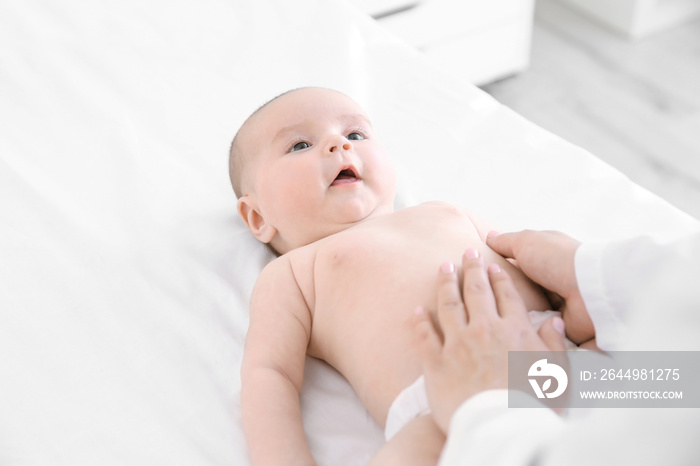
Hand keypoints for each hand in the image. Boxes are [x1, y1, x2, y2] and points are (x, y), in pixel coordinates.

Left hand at [413, 248, 567, 433]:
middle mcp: (485, 330)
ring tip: (442, 267)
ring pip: (449, 304)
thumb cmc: (534, 406)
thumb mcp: (557, 374)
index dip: (499, 277)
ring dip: (445, 283)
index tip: (493, 264)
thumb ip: (554, 344)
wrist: (501, 428)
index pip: (506, 295)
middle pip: (477, 291)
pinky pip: (425, 336)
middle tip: (467, 252)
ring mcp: (458, 344)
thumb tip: (553, 322)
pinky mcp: (437, 363)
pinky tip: (417, 310)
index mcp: (514, 330)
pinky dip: (420, 321)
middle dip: (471, 268)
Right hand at [486, 230, 593, 343]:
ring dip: (518, 316)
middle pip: (523, 289)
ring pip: (530, 312)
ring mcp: (560, 303)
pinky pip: (541, 330)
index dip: (501, 271)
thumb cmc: (556, 259)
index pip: (519, 264)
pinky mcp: (564, 325)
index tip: (482, 280)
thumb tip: (489, 238)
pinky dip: (531, 331)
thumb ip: (506, 242)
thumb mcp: (525, 241)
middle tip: (485, 307)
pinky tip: (513, 334)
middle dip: (507, 297)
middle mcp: (554, 280)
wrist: (588, 289)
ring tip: (496, 323)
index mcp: (547, 258)